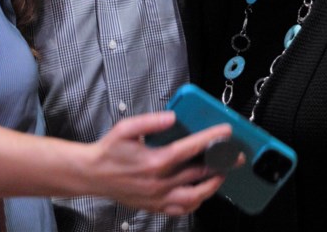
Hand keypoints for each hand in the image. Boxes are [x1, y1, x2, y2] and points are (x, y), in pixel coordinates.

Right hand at [86, 111, 239, 215]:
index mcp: (154, 161)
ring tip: (221, 174)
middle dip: (221, 162)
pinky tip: (201, 193)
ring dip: (212, 185)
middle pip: (199, 173)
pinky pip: (181, 210)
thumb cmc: (108, 151)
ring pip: (194, 197)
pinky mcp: (154, 207)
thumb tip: (172, 117)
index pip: (191, 149)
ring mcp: (158, 197)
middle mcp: (159, 182)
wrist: (92, 174)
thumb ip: (150, 121)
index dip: (212, 139)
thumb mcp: (125, 129)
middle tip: (234, 155)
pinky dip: (195, 202)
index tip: (226, 132)